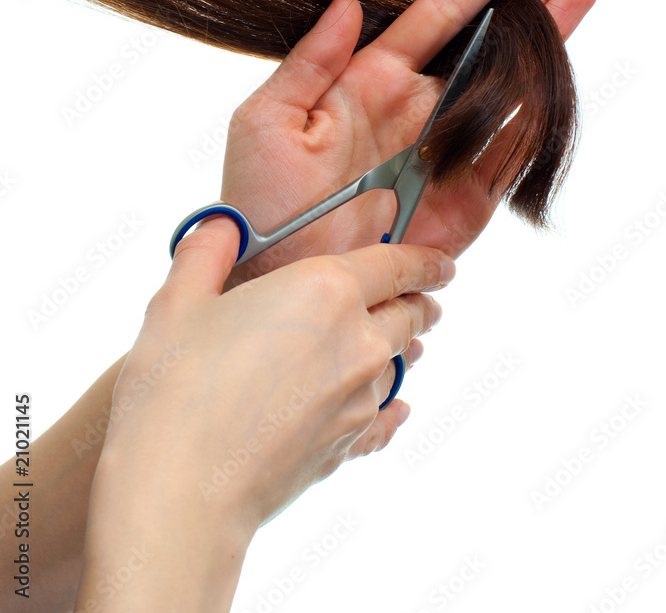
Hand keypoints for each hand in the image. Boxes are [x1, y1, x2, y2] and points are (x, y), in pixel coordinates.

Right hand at [77, 232, 453, 608]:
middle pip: (409, 314)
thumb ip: (207, 250)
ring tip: (406, 345)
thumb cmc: (176, 389)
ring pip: (400, 363)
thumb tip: (221, 224)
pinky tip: (395, 410)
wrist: (182, 490)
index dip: (424, 260)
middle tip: (419, 300)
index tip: (441, 263)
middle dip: (418, 303)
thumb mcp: (178, 300)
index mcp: (325, 290)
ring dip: (406, 350)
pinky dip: (393, 408)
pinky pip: (387, 418)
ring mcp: (359, 398)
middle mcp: (357, 340)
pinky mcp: (349, 444)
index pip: (397, 264)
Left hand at [218, 0, 595, 280]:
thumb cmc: (261, 203)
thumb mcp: (268, 121)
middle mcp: (415, 108)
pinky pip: (509, 152)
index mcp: (369, 81)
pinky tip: (561, 70)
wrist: (282, 280)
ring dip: (548, 40)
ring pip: (508, 85)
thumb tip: (347, 2)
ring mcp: (445, 152)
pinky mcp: (466, 200)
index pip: (437, 17)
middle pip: (485, 40)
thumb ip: (309, 61)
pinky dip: (539, 114)